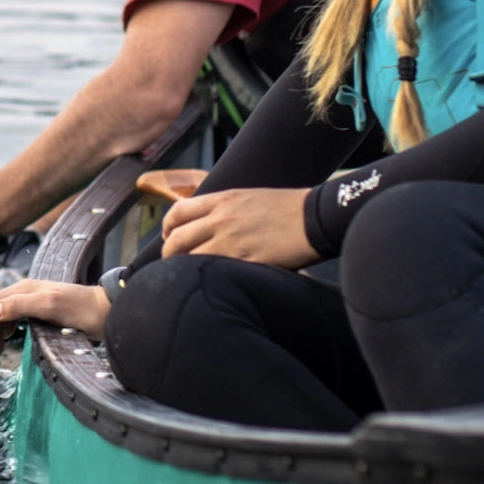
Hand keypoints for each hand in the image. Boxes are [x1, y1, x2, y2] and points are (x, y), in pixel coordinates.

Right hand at [0, 280, 109, 364]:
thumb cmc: (84, 310)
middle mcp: (23, 294)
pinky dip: (4, 333)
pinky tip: (9, 342)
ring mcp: (30, 302)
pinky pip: (11, 320)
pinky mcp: (38, 312)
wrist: (109, 311)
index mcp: (22, 289)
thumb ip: (20, 305)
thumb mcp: (51, 306)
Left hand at [160, 187, 317, 267]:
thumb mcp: (249, 198)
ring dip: (182, 269)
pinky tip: (210, 284)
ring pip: (189, 257)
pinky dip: (207, 278)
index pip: (177, 212)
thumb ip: (225, 209)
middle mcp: (220, 218)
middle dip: (168, 253)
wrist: (317, 217)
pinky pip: (214, 270)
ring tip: (187, 278)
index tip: (168, 237)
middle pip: (176, 238)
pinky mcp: (246, 259)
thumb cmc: (288, 208)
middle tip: (172, 263)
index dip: (167, 227)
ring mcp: (231, 240)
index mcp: (221, 200)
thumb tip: (209, 224)